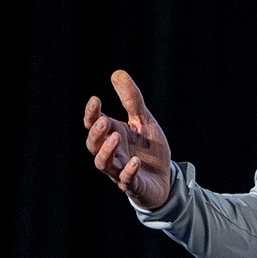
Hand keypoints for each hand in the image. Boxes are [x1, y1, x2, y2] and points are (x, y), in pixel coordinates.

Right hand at [83, 70, 173, 209]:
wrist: (165, 177)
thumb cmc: (149, 148)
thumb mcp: (143, 120)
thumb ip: (131, 99)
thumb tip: (117, 73)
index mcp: (111, 134)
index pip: (93, 124)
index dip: (91, 113)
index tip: (96, 100)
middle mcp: (111, 153)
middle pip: (92, 144)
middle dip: (96, 133)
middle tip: (105, 121)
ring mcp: (119, 170)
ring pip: (103, 163)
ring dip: (106, 151)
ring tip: (115, 137)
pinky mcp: (133, 184)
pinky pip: (126, 180)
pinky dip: (129, 171)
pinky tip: (135, 161)